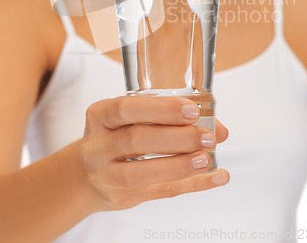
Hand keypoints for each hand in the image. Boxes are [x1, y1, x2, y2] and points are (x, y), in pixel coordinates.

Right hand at [79, 96, 229, 210]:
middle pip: (136, 140)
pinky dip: (192, 185)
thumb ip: (170, 116)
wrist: (87, 173)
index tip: (191, 110)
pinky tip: (215, 177)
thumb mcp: (132, 118)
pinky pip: (160, 193)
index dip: (161, 110)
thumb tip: (218, 129)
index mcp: (100, 116)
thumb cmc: (117, 135)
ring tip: (206, 158)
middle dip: (176, 138)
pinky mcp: (123, 198)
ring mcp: (108, 175)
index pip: (126, 109)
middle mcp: (98, 146)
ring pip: (141, 172)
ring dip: (179, 165)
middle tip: (205, 136)